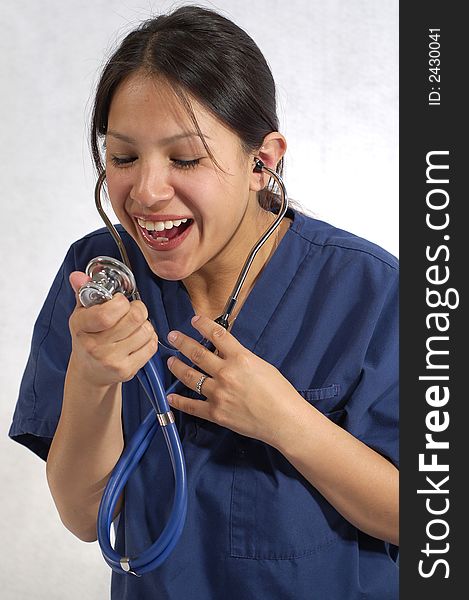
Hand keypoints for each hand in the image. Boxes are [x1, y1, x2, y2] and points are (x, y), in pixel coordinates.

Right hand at [68, 271, 157, 386]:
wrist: (89, 372)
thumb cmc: (88, 339)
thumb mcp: (81, 314)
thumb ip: (83, 292)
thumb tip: (78, 276)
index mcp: (81, 327)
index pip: (107, 314)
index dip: (121, 302)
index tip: (119, 300)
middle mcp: (95, 346)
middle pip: (134, 318)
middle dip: (138, 308)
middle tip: (131, 310)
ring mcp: (111, 360)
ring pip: (146, 330)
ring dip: (144, 324)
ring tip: (134, 326)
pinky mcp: (126, 370)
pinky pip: (151, 345)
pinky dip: (149, 338)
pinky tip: (138, 338)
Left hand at [166, 315, 302, 446]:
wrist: (284, 420)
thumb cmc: (280, 393)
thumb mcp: (261, 365)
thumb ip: (241, 358)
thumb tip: (225, 353)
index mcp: (240, 359)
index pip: (217, 335)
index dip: (203, 324)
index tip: (194, 320)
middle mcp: (226, 374)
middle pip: (197, 353)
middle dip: (182, 342)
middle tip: (172, 336)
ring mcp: (218, 394)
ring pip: (190, 376)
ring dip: (177, 367)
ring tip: (170, 361)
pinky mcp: (215, 413)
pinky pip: (192, 406)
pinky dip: (179, 401)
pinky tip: (171, 396)